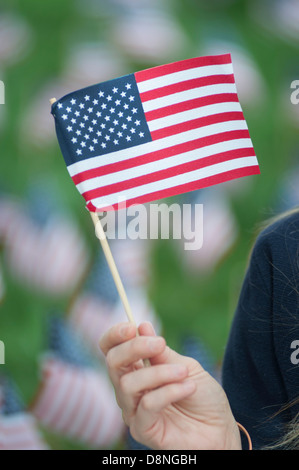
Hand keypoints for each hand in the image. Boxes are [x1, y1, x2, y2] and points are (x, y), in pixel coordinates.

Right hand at [99, 321, 240, 449]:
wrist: (221, 429)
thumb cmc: (203, 397)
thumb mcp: (186, 366)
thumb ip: (162, 353)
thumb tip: (142, 326)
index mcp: (136, 370)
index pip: (111, 349)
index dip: (115, 335)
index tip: (132, 326)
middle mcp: (129, 389)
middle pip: (112, 362)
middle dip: (134, 348)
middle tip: (160, 342)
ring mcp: (133, 411)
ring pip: (127, 384)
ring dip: (159, 373)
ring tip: (184, 372)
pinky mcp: (142, 430)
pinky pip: (146, 405)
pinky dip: (169, 391)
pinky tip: (188, 388)